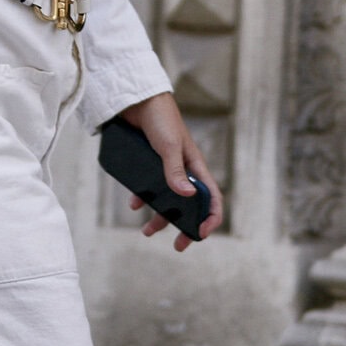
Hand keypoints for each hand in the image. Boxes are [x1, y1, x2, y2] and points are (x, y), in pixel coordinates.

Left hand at [120, 92, 222, 250]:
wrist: (137, 99)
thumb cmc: (160, 119)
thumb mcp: (168, 147)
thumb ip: (175, 171)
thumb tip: (188, 197)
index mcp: (196, 167)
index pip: (212, 198)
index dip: (210, 218)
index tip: (201, 235)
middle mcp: (184, 170)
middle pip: (190, 206)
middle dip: (185, 226)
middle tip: (179, 246)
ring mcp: (166, 169)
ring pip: (167, 200)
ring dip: (160, 218)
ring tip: (146, 232)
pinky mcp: (149, 165)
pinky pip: (148, 188)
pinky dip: (142, 199)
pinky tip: (134, 204)